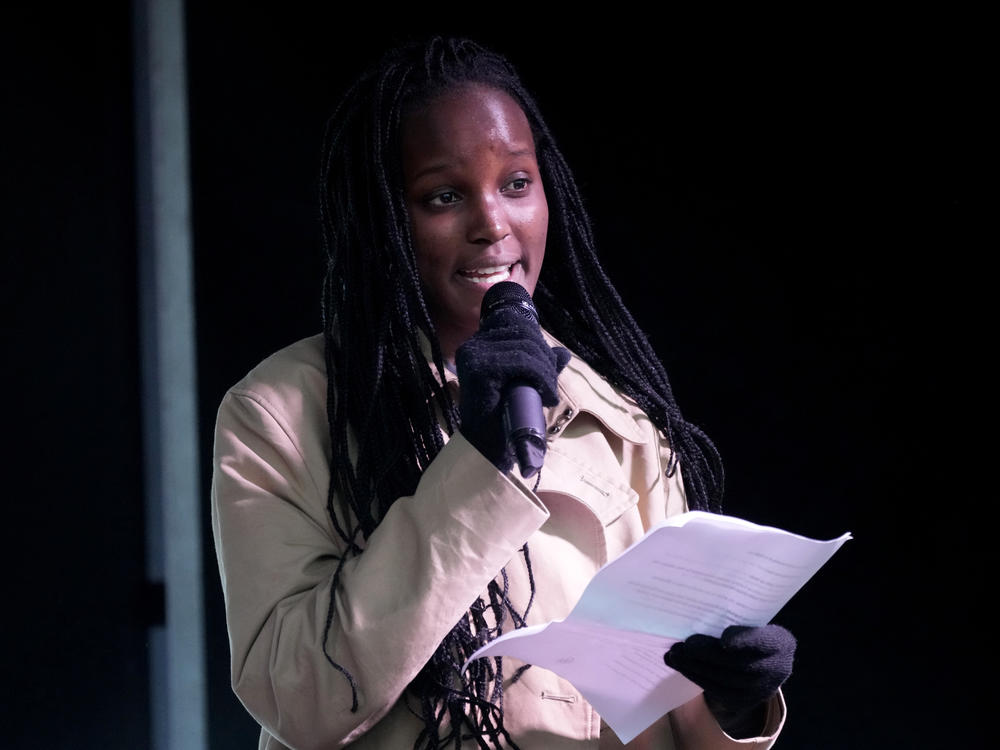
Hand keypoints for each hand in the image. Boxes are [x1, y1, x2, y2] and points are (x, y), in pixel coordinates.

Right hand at [456, 307, 569, 471]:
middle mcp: (472, 347)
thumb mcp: (526, 385)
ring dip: (546, 371)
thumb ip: (541, 367)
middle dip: (546, 359)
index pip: (517, 327)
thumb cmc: (503, 419)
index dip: (540, 345)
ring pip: (526, 348)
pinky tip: (546, 395)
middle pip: (523, 334)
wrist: (487, 450)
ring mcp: (474, 357)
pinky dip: (541, 377)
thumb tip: (563, 353)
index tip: (550, 369)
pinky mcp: (480, 370)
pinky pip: (521, 362)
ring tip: (549, 393)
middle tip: (552, 386)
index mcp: (480, 346)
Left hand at [664, 624, 794, 737]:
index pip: (762, 641)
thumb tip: (701, 610)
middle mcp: (776, 669)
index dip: (744, 640)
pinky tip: (681, 666)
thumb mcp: (752, 621)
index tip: (724, 638)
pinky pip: (717, 691)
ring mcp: (761, 690)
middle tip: (684, 645)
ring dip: (695, 667)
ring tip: (674, 655)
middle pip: (737, 663)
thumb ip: (735, 618)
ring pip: (724, 680)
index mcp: (780, 643)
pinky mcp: (744, 701)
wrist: (763, 663)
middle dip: (707, 654)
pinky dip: (696, 677)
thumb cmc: (751, 633)